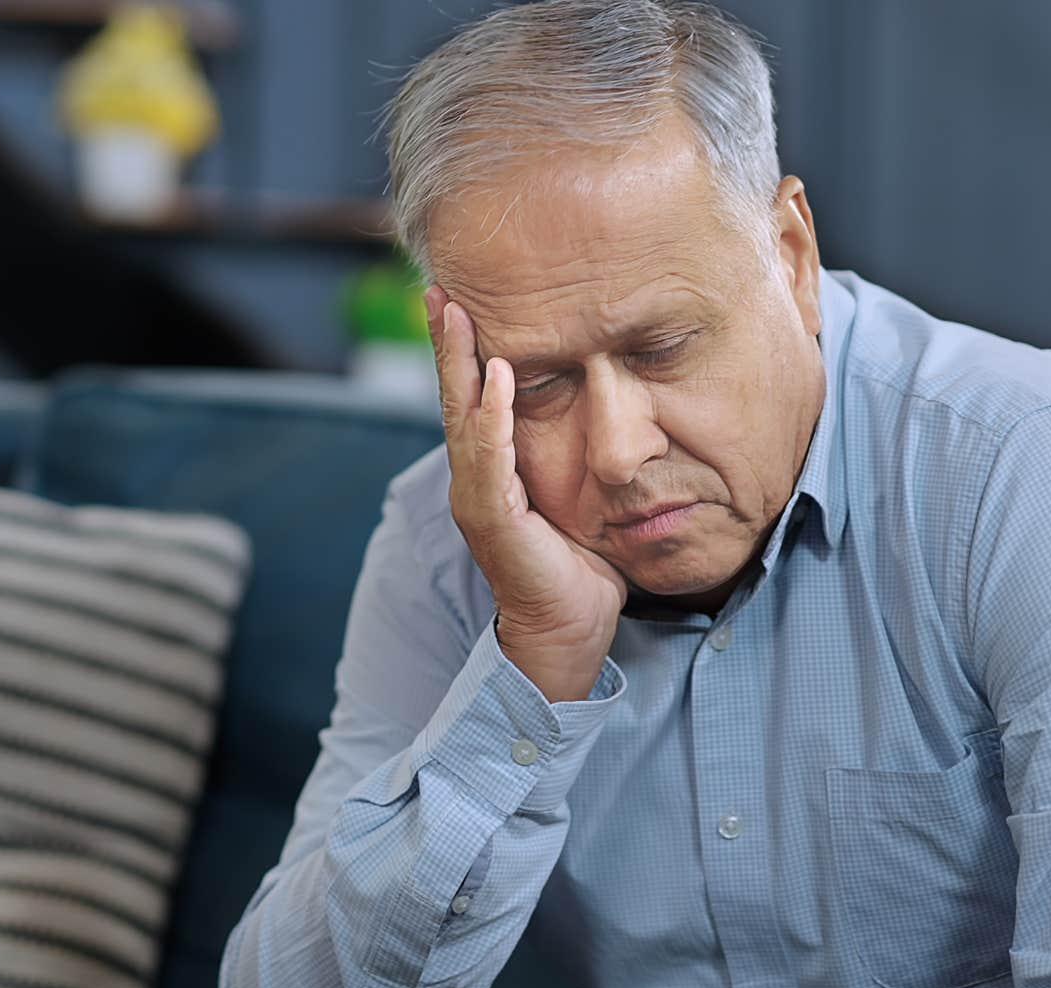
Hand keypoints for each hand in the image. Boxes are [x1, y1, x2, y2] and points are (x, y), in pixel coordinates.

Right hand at [427, 285, 626, 701]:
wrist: (566, 635)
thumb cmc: (578, 571)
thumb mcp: (577, 501)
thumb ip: (576, 460)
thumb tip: (610, 417)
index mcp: (491, 474)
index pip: (474, 401)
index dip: (466, 353)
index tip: (461, 302)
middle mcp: (474, 480)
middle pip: (455, 398)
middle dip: (447, 342)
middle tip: (440, 289)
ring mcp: (477, 499)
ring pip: (462, 418)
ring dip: (459, 364)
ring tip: (456, 315)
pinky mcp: (491, 520)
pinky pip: (490, 458)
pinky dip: (493, 416)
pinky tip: (500, 377)